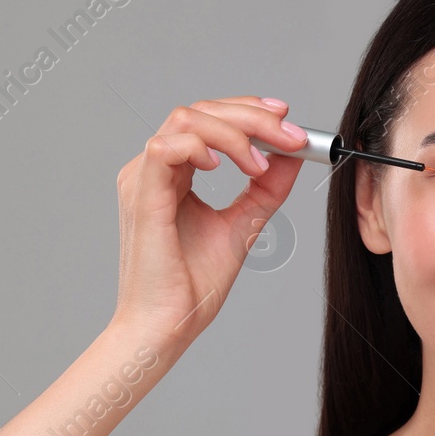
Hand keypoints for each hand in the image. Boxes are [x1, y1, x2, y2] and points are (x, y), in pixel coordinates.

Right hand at [110, 95, 308, 344]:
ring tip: (260, 166)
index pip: (208, 119)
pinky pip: (166, 147)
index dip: (248, 109)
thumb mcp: (243, 226)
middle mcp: (154, 170)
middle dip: (252, 116)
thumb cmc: (191, 285)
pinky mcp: (141, 195)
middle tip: (290, 136)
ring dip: (234, 132)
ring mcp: (143, 179)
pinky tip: (224, 168)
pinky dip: (201, 147)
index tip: (287, 118)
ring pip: (186, 119)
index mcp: (173, 175)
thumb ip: (265, 190)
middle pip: (201, 111)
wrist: (167, 326)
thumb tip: (293, 155)